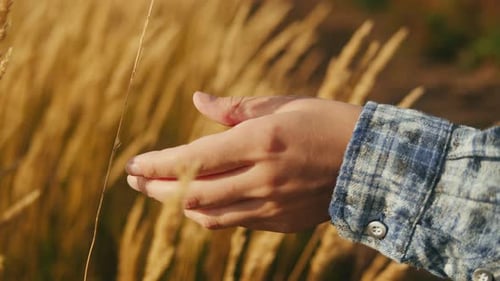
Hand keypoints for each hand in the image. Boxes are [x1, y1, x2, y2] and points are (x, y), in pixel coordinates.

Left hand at [126, 92, 360, 231]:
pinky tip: (200, 204)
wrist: (372, 162)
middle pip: (191, 193)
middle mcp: (262, 179)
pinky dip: (208, 214)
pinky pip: (233, 223)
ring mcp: (271, 206)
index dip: (156, 164)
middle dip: (155, 188)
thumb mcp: (283, 106)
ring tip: (162, 192)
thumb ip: (235, 108)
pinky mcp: (280, 222)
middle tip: (134, 181)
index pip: (192, 160)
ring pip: (208, 216)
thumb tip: (197, 101)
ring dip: (178, 205)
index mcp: (261, 142)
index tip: (133, 165)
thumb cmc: (326, 123)